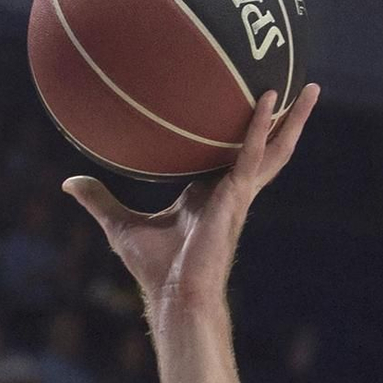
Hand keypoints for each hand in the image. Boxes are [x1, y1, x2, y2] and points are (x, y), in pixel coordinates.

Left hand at [63, 84, 317, 311]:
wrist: (174, 294)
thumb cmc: (153, 268)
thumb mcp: (119, 224)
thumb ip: (98, 199)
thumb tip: (69, 183)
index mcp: (209, 194)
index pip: (232, 156)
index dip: (245, 134)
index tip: (252, 107)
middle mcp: (231, 190)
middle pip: (267, 149)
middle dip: (287, 122)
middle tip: (305, 90)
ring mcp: (238, 194)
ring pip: (273, 149)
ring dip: (293, 119)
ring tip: (312, 88)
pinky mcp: (236, 197)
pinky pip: (250, 155)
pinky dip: (260, 127)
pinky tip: (268, 99)